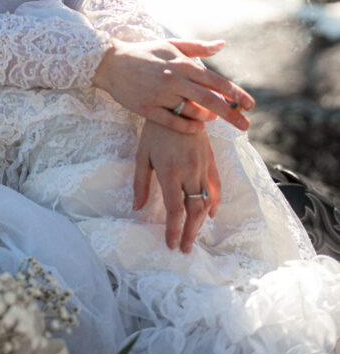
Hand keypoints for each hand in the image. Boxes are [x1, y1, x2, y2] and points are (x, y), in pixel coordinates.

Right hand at [93, 37, 253, 133]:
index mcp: (182, 64)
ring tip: (214, 121)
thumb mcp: (171, 45)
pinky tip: (197, 129)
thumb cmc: (144, 53)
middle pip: (209, 100)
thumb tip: (222, 45)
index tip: (251, 105)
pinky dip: (188, 127)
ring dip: (207, 119)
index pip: (215, 81)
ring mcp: (160, 95)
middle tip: (246, 125)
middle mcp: (173, 79)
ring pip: (192, 113)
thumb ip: (198, 47)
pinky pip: (173, 122)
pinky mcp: (147, 109)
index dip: (235, 93)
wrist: (110, 63)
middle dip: (231, 114)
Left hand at [133, 120, 220, 252]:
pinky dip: (215, 202)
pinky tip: (210, 214)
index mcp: (170, 172)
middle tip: (184, 249)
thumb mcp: (142, 154)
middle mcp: (189, 172)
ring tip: (194, 236)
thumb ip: (140, 183)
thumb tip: (137, 208)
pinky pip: (216, 186)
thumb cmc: (155, 129)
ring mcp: (202, 167)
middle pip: (193, 211)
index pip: (174, 210)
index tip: (171, 245)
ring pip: (206, 202)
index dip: (174, 230)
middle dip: (190, 233)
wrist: (179, 104)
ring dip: (201, 223)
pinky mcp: (210, 160)